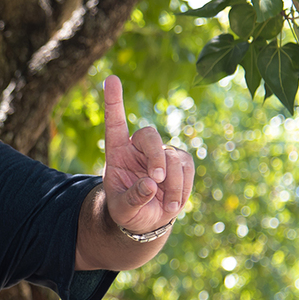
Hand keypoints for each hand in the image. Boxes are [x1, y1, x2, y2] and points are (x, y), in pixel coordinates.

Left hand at [101, 75, 194, 233]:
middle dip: (156, 158)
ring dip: (171, 183)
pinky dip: (182, 188)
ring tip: (165, 205)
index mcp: (117, 153)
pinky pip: (187, 168)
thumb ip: (133, 198)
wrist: (146, 220)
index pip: (114, 124)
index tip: (111, 79)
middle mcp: (138, 147)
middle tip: (156, 180)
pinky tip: (172, 203)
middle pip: (149, 136)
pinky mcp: (181, 161)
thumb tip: (150, 184)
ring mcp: (161, 152)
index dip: (113, 102)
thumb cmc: (128, 211)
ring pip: (172, 156)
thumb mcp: (122, 210)